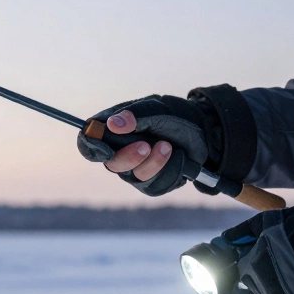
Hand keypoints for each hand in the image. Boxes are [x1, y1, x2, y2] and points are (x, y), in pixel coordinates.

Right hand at [76, 95, 211, 196]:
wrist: (205, 132)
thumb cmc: (176, 116)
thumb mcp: (157, 108)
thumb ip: (135, 115)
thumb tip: (111, 125)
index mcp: (113, 131)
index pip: (88, 142)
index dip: (91, 147)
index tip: (105, 148)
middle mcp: (120, 153)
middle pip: (111, 164)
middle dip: (130, 156)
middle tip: (146, 145)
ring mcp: (135, 170)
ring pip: (135, 176)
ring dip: (155, 162)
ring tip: (168, 146)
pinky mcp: (152, 184)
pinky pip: (155, 185)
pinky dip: (170, 170)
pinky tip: (176, 157)